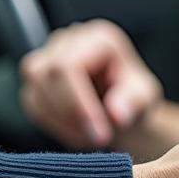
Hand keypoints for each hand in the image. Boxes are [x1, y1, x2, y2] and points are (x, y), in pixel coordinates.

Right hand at [20, 19, 162, 149]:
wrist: (122, 110)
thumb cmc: (134, 98)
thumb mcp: (145, 98)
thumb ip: (133, 101)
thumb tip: (116, 113)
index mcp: (97, 38)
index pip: (67, 65)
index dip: (77, 103)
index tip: (100, 133)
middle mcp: (66, 41)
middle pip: (43, 75)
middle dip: (69, 114)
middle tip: (98, 138)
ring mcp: (46, 59)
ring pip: (34, 93)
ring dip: (62, 123)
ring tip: (92, 136)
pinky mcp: (35, 81)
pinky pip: (33, 106)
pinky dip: (55, 126)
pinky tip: (78, 132)